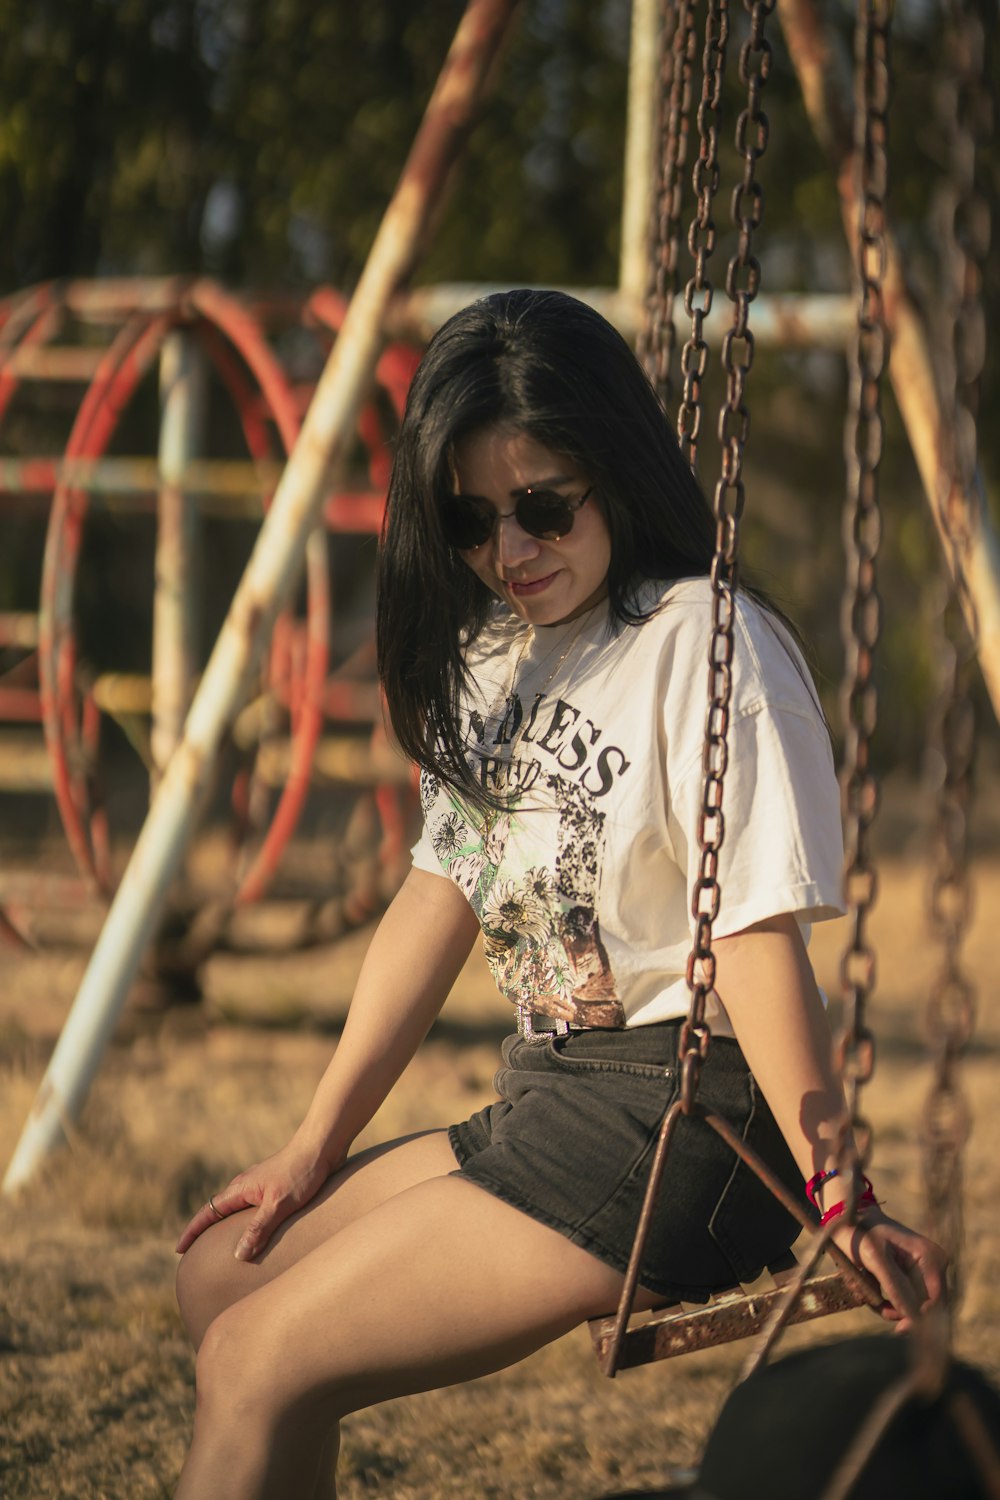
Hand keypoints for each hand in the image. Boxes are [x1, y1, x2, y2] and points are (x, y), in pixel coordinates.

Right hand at [175, 1137, 340, 1261]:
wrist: (323, 1145)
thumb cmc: (301, 1172)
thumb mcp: (279, 1204)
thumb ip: (259, 1228)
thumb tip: (238, 1255)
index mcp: (241, 1189)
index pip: (208, 1213)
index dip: (193, 1232)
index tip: (179, 1249)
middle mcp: (246, 1186)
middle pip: (219, 1211)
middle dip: (206, 1232)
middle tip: (196, 1255)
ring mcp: (261, 1186)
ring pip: (237, 1210)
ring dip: (228, 1227)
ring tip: (225, 1250)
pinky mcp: (277, 1187)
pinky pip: (255, 1209)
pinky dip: (249, 1223)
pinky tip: (259, 1234)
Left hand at [832, 1208, 947, 1332]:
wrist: (849, 1215)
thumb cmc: (861, 1231)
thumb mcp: (874, 1258)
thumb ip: (895, 1286)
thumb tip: (912, 1316)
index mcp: (930, 1257)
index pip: (936, 1300)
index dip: (920, 1318)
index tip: (897, 1327)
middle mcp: (933, 1264)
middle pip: (926, 1306)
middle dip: (900, 1311)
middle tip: (876, 1306)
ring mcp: (923, 1270)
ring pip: (913, 1305)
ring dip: (889, 1306)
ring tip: (865, 1292)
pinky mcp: (910, 1275)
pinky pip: (904, 1298)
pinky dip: (885, 1299)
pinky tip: (867, 1287)